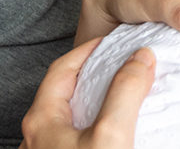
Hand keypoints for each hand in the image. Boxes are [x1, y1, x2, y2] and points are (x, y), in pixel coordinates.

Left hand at [20, 40, 154, 148]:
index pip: (62, 67)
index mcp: (41, 120)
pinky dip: (94, 126)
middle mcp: (37, 137)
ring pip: (70, 117)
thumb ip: (125, 92)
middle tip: (122, 67)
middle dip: (94, 75)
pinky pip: (75, 138)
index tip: (113, 42)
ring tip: (123, 99)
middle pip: (64, 92)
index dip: (88, 49)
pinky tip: (114, 135)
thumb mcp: (110, 135)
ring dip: (95, 103)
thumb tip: (141, 58)